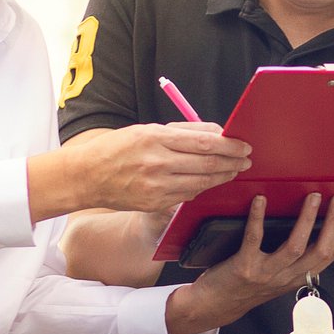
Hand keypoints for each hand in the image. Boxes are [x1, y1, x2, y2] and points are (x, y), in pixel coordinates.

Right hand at [51, 123, 250, 216]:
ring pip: (202, 182)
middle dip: (232, 162)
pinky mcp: (156, 203)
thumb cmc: (118, 148)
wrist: (87, 176)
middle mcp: (158, 163)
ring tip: (234, 170)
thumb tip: (216, 133)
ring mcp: (157, 186)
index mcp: (156, 139)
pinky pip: (188, 195)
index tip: (243, 145)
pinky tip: (210, 181)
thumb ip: (183, 131)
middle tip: (246, 160)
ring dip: (222, 176)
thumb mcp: (147, 130)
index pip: (204, 142)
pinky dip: (203, 187)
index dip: (229, 145)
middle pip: (207, 163)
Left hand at [165, 194, 333, 333]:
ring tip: (314, 197)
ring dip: (307, 221)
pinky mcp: (244, 268)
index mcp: (298, 276)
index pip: (333, 254)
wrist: (214, 306)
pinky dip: (258, 219)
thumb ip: (295, 257)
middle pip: (320, 251)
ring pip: (295, 248)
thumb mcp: (278, 276)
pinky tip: (260, 200)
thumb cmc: (246, 284)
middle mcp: (287, 277)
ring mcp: (266, 274)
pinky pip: (253, 241)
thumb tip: (312, 223)